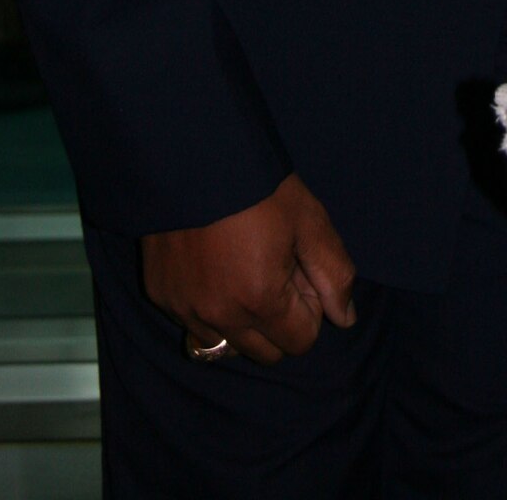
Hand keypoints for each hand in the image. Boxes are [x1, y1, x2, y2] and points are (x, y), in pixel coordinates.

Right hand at [141, 172, 356, 364]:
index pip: (300, 341)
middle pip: (265, 352)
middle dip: (279, 321)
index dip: (308, 306)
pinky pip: (193, 325)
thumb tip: (346, 318)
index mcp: (260, 300)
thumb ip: (333, 273)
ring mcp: (184, 309)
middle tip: (275, 268)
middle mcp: (218, 316)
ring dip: (242, 321)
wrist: (191, 153)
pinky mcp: (160, 295)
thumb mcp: (308, 219)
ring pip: (227, 345)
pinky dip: (208, 309)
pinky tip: (212, 266)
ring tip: (242, 268)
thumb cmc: (257, 184)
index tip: (299, 269)